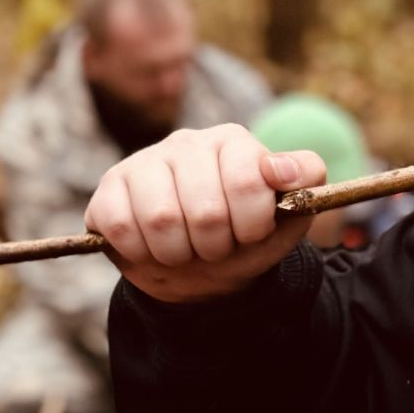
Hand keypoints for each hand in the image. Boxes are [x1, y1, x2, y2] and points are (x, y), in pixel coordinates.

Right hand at [85, 124, 327, 305]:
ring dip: (180, 253)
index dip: (252, 223)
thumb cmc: (245, 237)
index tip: (251, 233)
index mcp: (232, 141)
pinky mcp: (108, 188)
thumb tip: (281, 169)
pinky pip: (122, 226)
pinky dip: (142, 252)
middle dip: (216, 245)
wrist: (200, 270)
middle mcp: (186, 143)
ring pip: (161, 220)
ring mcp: (143, 162)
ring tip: (187, 249)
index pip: (246, 182)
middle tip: (217, 247)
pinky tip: (153, 247)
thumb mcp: (289, 213)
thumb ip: (304, 180)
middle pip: (205, 210)